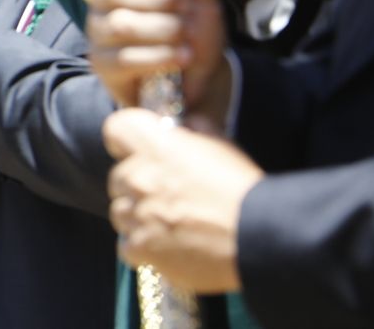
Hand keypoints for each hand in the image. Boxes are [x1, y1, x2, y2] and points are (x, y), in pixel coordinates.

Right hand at [86, 0, 229, 125]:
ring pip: (120, 23)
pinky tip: (182, 57)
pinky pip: (126, 57)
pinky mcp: (104, 65)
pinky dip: (163, 56)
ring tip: (186, 36)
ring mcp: (100, 32)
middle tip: (185, 7)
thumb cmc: (196, 26)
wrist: (202, 76)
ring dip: (165, 29)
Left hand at [104, 108, 262, 293]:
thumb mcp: (223, 147)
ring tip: (170, 227)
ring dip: (138, 218)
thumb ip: (198, 131)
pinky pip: (127, 246)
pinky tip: (167, 249)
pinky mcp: (141, 247)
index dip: (125, 141)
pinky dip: (143, 249)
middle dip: (136, 186)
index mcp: (156, 146)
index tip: (139, 152)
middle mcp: (138, 177)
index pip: (116, 129)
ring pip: (120, 213)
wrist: (257, 238)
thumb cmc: (243, 190)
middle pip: (117, 177)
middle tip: (166, 198)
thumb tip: (190, 125)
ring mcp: (137, 214)